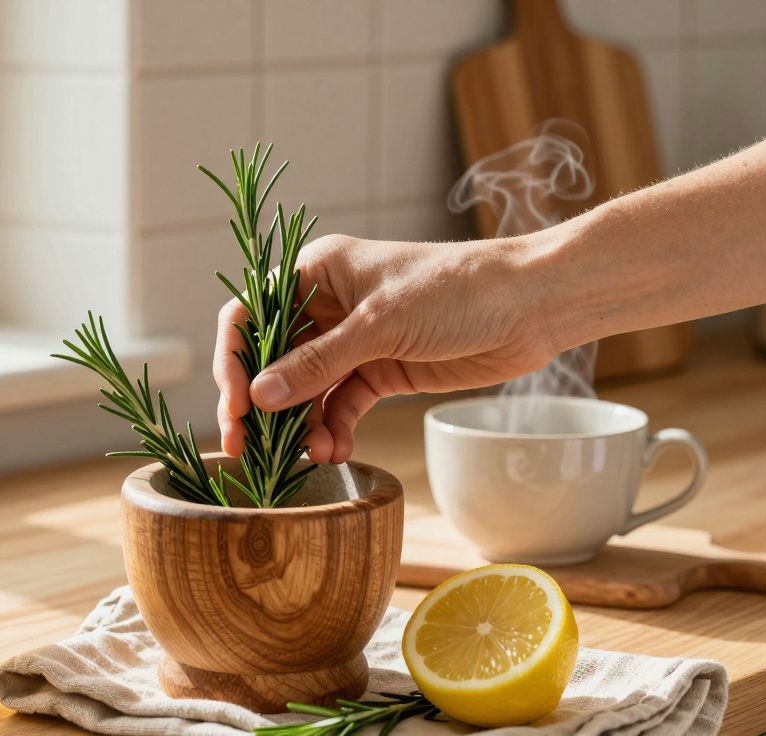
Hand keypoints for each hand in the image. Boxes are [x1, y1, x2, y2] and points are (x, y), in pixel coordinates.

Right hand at [214, 234, 557, 463]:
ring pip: (306, 390)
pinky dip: (332, 429)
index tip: (236, 405)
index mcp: (318, 272)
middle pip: (273, 358)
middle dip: (262, 405)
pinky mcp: (380, 370)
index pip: (252, 314)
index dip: (234, 360)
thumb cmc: (457, 291)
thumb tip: (259, 397)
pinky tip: (333, 451)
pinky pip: (340, 405)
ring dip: (301, 424)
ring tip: (308, 454)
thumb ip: (317, 363)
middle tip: (248, 448)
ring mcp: (354, 341)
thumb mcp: (379, 325)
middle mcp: (328, 305)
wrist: (531, 307)